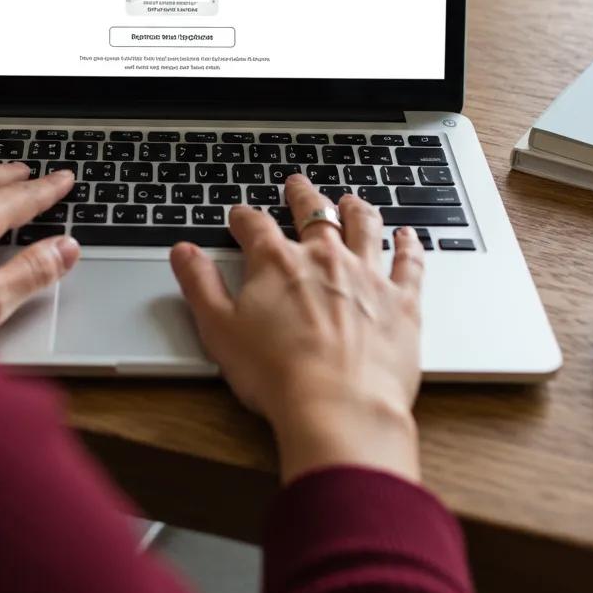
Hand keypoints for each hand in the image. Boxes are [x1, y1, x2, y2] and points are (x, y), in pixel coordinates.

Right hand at [171, 175, 424, 484]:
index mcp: (276, 262)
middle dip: (302, 195)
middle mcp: (324, 257)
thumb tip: (182, 252)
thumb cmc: (277, 374)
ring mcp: (367, 276)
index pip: (255, 225)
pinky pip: (409, 263)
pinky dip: (410, 246)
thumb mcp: (219, 329)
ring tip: (351, 199)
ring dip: (356, 209)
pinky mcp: (401, 302)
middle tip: (296, 185)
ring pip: (364, 226)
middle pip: (312, 212)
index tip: (240, 215)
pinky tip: (410, 235)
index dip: (244, 217)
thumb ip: (199, 284)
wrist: (339, 407)